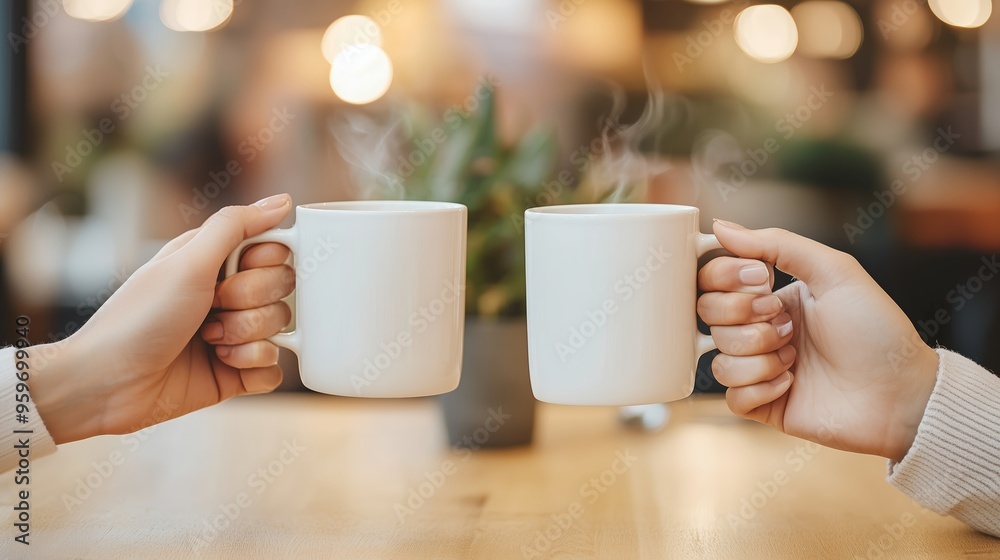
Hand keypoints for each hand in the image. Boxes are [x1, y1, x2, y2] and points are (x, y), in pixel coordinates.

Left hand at [29, 194, 294, 443]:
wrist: (109, 385)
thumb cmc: (138, 319)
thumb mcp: (186, 262)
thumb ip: (236, 226)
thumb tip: (281, 201)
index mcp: (216, 260)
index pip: (275, 249)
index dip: (263, 263)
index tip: (230, 273)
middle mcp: (229, 293)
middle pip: (283, 287)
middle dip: (250, 302)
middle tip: (212, 308)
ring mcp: (235, 333)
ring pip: (281, 326)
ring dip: (246, 335)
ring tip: (208, 340)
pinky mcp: (237, 371)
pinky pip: (275, 367)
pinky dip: (253, 365)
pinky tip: (222, 363)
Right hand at [697, 220, 938, 461]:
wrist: (900, 393)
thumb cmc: (876, 330)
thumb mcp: (834, 271)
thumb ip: (777, 243)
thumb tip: (721, 227)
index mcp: (771, 295)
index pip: (714, 279)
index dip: (726, 278)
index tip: (762, 279)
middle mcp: (760, 329)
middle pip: (708, 315)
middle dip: (744, 317)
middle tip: (785, 323)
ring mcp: (759, 368)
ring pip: (718, 358)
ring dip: (758, 354)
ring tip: (795, 357)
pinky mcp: (763, 404)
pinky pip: (731, 395)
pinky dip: (760, 387)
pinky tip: (791, 383)